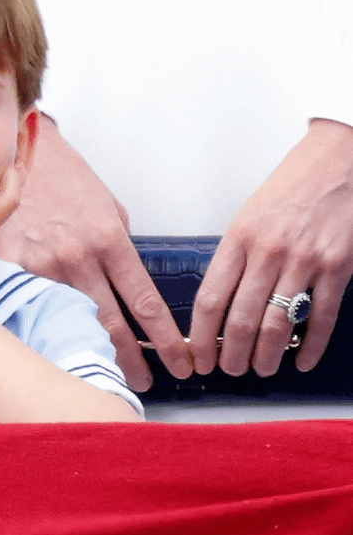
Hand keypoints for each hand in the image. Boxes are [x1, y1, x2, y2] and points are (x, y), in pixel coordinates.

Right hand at [0, 115, 192, 390]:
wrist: (17, 152)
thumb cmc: (64, 176)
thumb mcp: (106, 206)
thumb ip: (117, 248)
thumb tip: (126, 283)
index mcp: (108, 239)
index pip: (144, 302)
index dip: (167, 338)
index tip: (182, 359)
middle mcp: (77, 256)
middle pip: (110, 324)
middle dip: (132, 359)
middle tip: (146, 381)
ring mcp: (41, 264)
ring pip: (70, 320)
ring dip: (88, 346)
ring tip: (102, 367)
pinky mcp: (11, 266)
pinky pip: (31, 304)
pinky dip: (43, 323)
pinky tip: (51, 339)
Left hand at [189, 118, 352, 376]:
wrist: (333, 164)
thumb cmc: (286, 191)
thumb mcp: (245, 218)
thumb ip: (234, 259)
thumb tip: (218, 306)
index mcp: (238, 240)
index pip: (210, 299)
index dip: (201, 336)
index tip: (196, 355)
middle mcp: (268, 253)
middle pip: (242, 319)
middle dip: (231, 354)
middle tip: (228, 370)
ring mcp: (305, 262)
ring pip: (279, 324)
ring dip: (267, 356)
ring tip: (260, 369)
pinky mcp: (337, 268)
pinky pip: (322, 318)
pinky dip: (311, 346)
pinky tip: (301, 361)